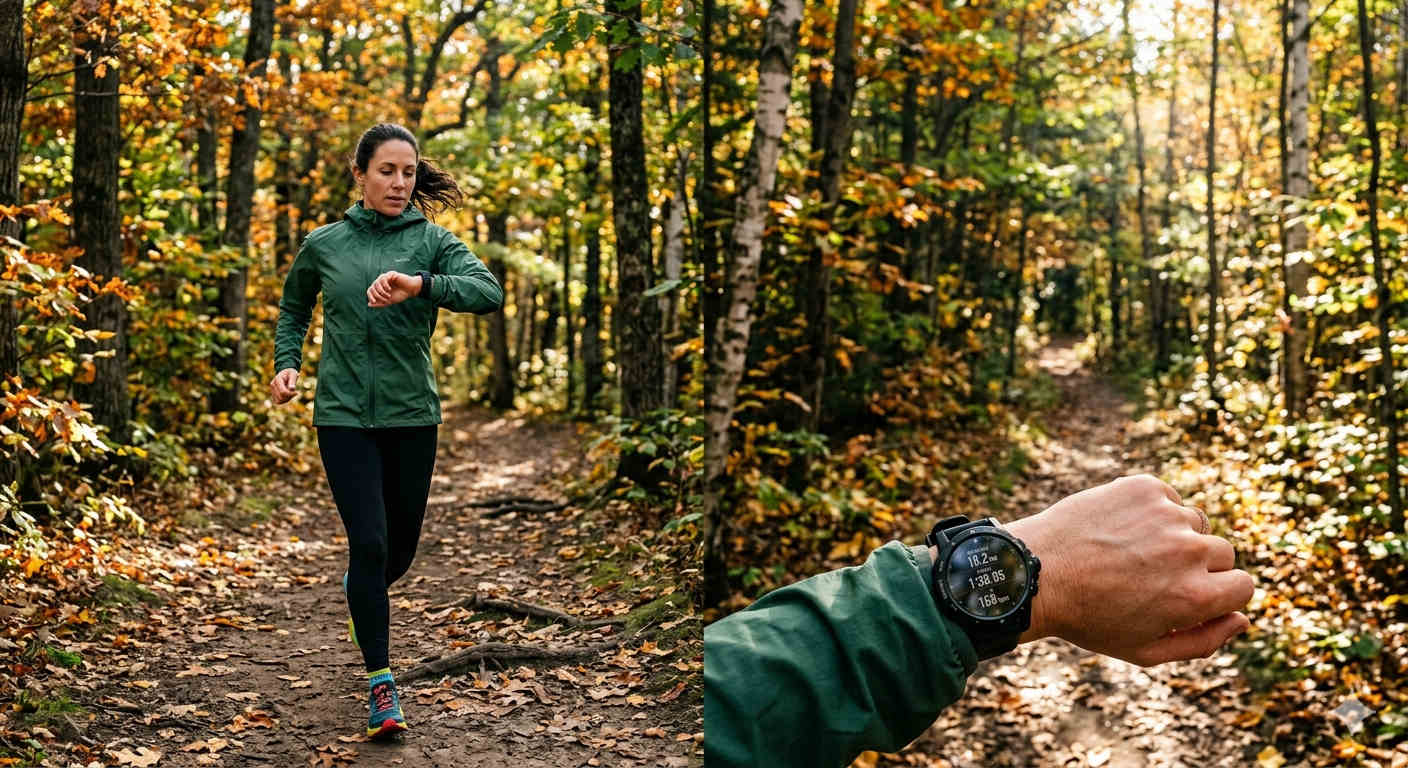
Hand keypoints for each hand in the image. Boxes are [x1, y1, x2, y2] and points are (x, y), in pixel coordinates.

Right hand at [270, 368, 299, 404]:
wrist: (285, 373)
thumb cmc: (290, 373)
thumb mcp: (293, 374)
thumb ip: (292, 381)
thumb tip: (292, 388)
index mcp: (277, 379)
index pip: (283, 392)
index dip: (291, 394)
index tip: (297, 392)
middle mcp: (273, 385)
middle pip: (281, 397)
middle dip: (289, 397)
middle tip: (294, 392)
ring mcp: (272, 390)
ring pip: (279, 401)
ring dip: (287, 399)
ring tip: (291, 394)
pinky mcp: (273, 394)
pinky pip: (278, 402)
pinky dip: (284, 401)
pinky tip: (288, 396)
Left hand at [367, 271, 421, 306]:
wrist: (410, 290)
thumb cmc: (400, 295)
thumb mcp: (389, 301)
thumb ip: (379, 303)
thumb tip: (369, 304)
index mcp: (380, 287)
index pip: (370, 290)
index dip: (370, 296)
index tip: (374, 302)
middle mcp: (381, 281)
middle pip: (372, 287)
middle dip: (377, 295)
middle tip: (385, 299)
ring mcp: (385, 277)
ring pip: (376, 283)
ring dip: (382, 291)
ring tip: (388, 295)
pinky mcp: (390, 274)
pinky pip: (383, 278)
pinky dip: (384, 285)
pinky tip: (389, 289)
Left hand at [1002, 474, 1253, 665]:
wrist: (1033, 573)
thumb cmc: (1088, 618)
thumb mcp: (1145, 650)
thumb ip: (1204, 641)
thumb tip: (1243, 620)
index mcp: (1196, 596)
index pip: (1244, 586)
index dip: (1219, 594)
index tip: (1189, 595)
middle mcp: (1188, 552)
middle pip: (1223, 553)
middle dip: (1198, 566)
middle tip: (1152, 575)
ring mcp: (1166, 515)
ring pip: (1195, 523)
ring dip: (1175, 535)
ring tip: (1132, 552)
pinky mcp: (1143, 487)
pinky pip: (1168, 497)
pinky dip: (1152, 510)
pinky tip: (1120, 528)